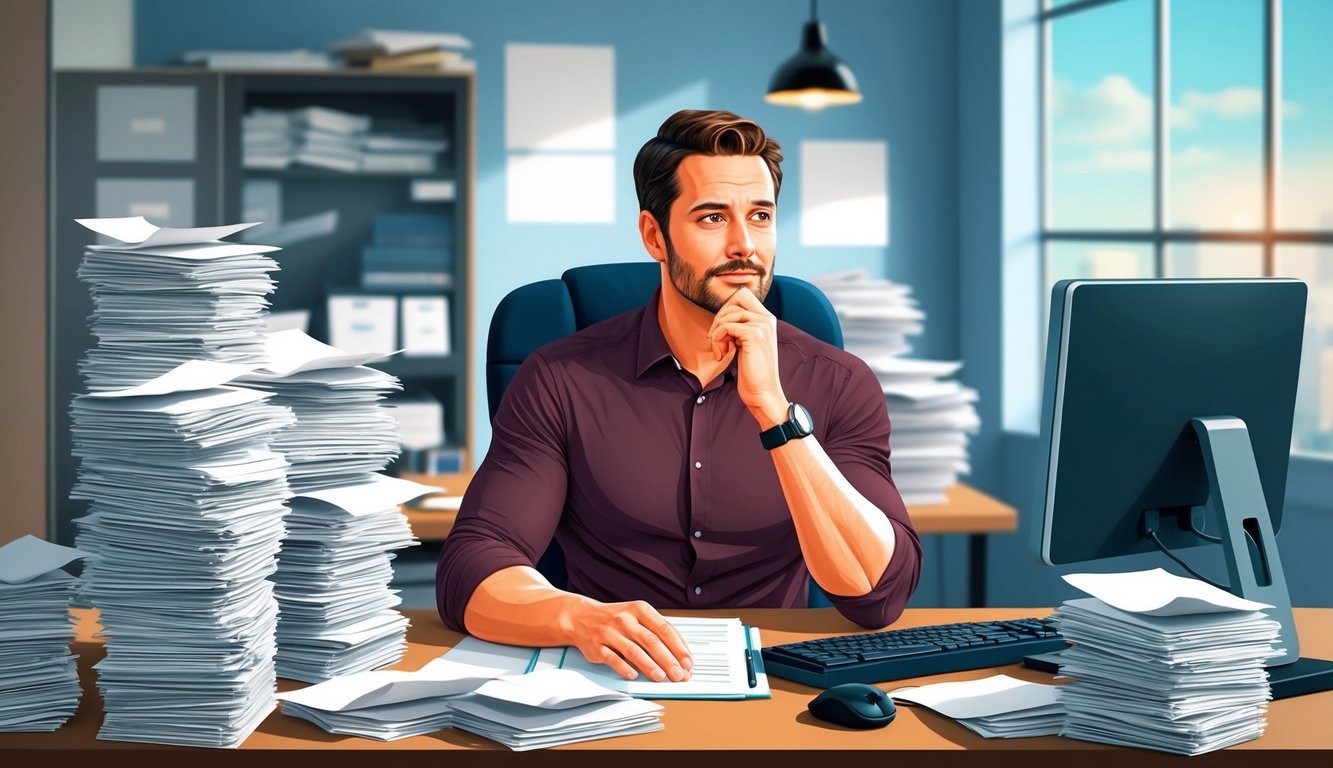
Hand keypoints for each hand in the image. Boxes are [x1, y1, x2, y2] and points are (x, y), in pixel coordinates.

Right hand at [562, 598, 693, 681]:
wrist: (581, 616)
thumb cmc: (615, 619)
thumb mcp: (638, 616)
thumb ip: (658, 631)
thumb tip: (680, 654)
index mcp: (640, 609)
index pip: (665, 628)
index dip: (679, 647)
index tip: (688, 662)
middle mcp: (625, 619)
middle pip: (651, 641)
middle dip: (668, 660)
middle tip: (679, 675)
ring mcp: (610, 632)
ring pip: (633, 650)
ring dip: (649, 666)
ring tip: (660, 677)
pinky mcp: (597, 646)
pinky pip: (612, 659)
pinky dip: (624, 668)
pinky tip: (633, 676)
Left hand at [708, 288, 787, 426]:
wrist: (762, 393)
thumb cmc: (752, 372)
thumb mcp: (746, 344)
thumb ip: (740, 327)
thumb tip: (722, 314)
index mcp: (767, 319)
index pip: (743, 296)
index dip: (726, 308)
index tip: (721, 330)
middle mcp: (768, 319)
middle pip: (737, 296)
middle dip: (720, 315)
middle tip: (716, 337)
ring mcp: (763, 326)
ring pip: (729, 314)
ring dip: (717, 332)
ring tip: (720, 350)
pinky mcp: (755, 336)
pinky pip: (726, 327)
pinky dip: (718, 340)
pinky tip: (722, 356)